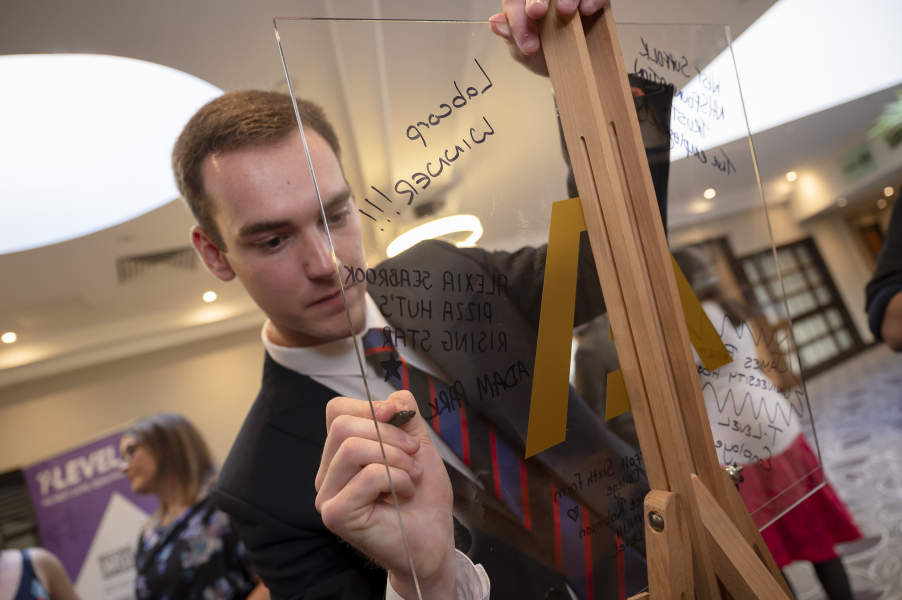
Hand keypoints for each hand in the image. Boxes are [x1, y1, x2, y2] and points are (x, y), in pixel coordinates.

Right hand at [316, 391, 456, 598]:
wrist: (433, 539)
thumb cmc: (422, 497)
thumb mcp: (417, 443)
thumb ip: (404, 414)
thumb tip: (391, 399)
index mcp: (340, 454)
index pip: (336, 411)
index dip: (369, 406)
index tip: (398, 416)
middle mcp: (326, 474)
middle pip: (342, 425)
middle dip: (389, 434)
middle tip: (413, 456)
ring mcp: (327, 496)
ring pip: (352, 448)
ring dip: (395, 458)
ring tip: (411, 476)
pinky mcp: (337, 515)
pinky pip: (366, 476)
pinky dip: (396, 478)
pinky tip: (405, 493)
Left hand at [489, 0, 610, 75]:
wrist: (572, 71)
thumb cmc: (544, 56)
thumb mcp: (524, 52)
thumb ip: (511, 38)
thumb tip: (495, 23)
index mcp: (523, 4)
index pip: (514, 0)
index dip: (517, 17)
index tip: (527, 44)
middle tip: (536, 12)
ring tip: (565, 11)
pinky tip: (587, 10)